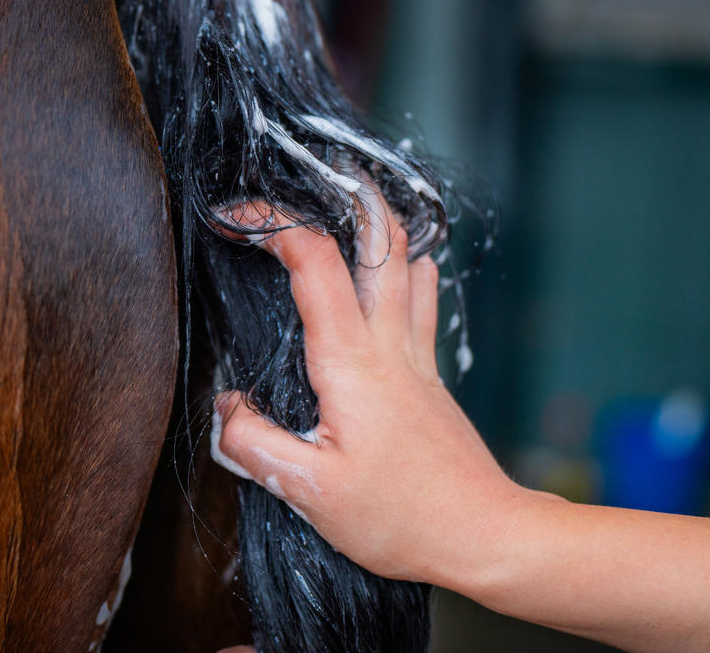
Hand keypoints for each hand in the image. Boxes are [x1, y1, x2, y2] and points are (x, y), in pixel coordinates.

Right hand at [211, 191, 530, 585]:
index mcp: (350, 361)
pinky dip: (407, 268)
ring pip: (407, 262)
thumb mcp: (310, 493)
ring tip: (347, 206)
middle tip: (311, 173)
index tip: (232, 220)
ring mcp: (416, 356)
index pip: (314, 262)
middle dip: (346, 193)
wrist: (485, 535)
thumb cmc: (401, 518)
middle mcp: (388, 345)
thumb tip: (224, 406)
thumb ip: (255, 442)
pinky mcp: (430, 376)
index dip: (271, 226)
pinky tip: (397, 271)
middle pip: (380, 240)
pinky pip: (421, 300)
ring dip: (379, 224)